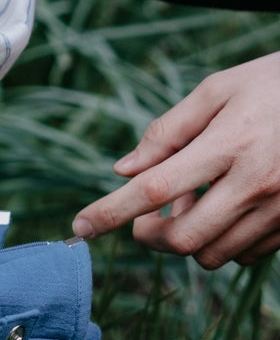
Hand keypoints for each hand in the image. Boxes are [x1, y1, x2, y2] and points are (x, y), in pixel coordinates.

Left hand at [73, 54, 279, 266]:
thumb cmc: (274, 84)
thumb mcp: (219, 90)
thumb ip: (168, 131)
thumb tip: (124, 171)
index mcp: (231, 142)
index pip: (156, 188)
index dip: (112, 212)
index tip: (79, 228)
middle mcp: (257, 182)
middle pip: (183, 237)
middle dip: (150, 236)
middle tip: (143, 219)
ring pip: (214, 255)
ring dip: (188, 240)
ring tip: (192, 206)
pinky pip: (247, 256)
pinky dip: (224, 242)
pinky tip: (226, 212)